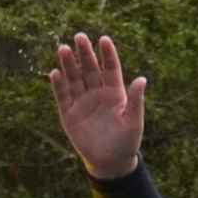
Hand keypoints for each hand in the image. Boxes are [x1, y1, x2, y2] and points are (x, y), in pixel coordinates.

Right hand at [49, 33, 144, 177]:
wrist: (110, 161)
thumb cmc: (127, 142)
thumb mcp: (134, 122)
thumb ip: (136, 100)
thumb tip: (142, 79)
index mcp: (115, 93)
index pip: (111, 68)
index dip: (107, 54)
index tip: (104, 39)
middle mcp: (97, 93)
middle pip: (90, 69)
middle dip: (84, 53)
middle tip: (79, 36)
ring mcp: (82, 102)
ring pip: (74, 78)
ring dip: (69, 64)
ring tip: (63, 49)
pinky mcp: (68, 114)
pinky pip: (62, 96)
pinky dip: (58, 85)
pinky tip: (55, 73)